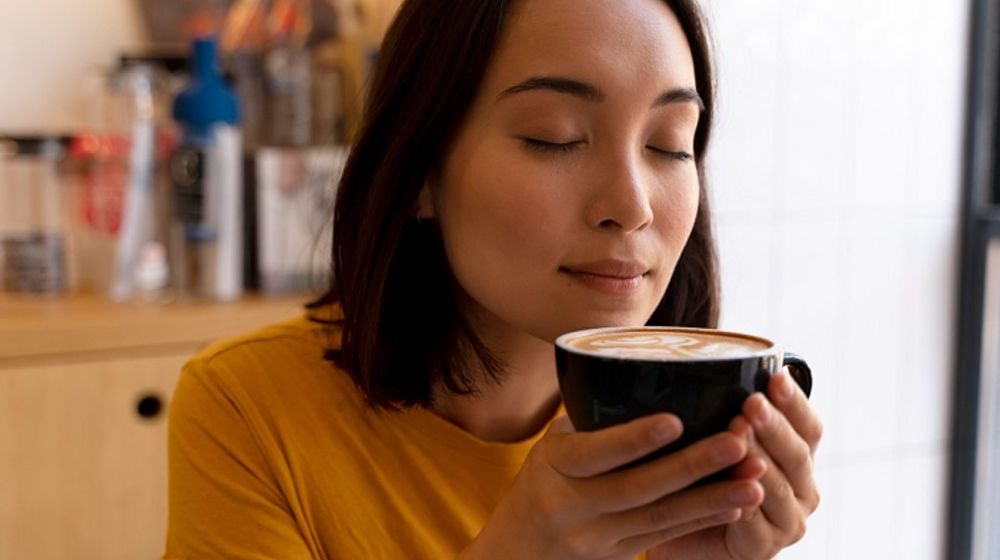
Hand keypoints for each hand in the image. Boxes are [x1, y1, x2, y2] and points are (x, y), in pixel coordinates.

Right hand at [457, 413, 766, 559]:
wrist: (516, 553)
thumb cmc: (542, 483)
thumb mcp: (552, 446)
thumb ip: (591, 419)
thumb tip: (645, 371)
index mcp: (554, 465)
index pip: (595, 452)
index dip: (635, 439)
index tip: (676, 420)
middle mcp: (572, 504)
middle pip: (638, 486)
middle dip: (692, 466)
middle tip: (736, 442)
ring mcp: (596, 537)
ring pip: (661, 517)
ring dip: (712, 498)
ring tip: (755, 478)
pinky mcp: (618, 557)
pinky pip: (665, 536)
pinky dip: (703, 519)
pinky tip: (736, 504)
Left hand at [648, 369, 823, 559]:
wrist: (677, 535)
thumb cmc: (699, 479)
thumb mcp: (713, 439)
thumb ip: (725, 412)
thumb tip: (708, 364)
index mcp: (797, 458)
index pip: (808, 426)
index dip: (795, 402)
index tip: (776, 376)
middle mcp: (802, 489)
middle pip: (796, 453)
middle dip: (773, 426)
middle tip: (751, 403)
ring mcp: (787, 521)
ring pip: (776, 486)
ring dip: (758, 459)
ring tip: (737, 435)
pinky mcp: (762, 549)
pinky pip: (753, 523)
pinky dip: (743, 502)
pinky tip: (734, 486)